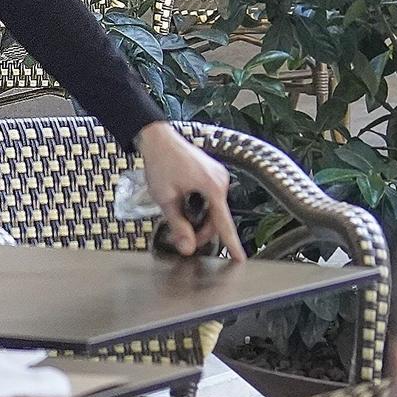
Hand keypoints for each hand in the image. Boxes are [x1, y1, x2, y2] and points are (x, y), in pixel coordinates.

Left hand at [137, 121, 242, 257]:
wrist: (157, 138)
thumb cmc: (161, 162)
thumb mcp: (166, 199)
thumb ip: (178, 225)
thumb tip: (187, 247)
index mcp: (213, 186)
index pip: (224, 223)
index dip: (231, 243)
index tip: (240, 258)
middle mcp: (221, 180)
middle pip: (217, 217)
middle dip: (202, 231)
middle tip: (184, 239)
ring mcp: (218, 175)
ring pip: (215, 208)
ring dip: (201, 218)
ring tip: (181, 221)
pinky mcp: (213, 173)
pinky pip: (212, 197)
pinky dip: (202, 206)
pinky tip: (186, 206)